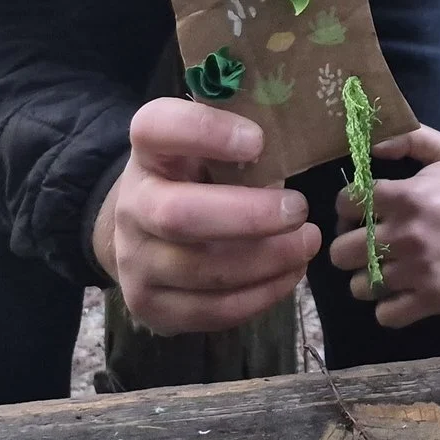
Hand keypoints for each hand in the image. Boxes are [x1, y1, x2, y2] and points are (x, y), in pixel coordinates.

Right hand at [93, 97, 321, 334]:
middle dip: (249, 217)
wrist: (149, 232)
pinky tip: (290, 273)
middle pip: (179, 216)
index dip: (205, 132)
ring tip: (307, 243)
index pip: (156, 128)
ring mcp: (135, 260)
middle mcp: (132, 205)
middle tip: (299, 209)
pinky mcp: (149, 305)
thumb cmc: (200, 179)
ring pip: (201, 270)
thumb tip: (301, 142)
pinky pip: (210, 310)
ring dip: (267, 260)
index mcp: (148, 151)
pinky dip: (260, 295)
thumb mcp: (213, 148)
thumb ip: (243, 141)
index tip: (257, 140)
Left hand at [331, 126, 439, 326]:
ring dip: (368, 280)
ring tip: (384, 272)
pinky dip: (389, 309)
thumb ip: (410, 139)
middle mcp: (400, 237)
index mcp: (403, 197)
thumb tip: (374, 146)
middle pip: (341, 252)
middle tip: (367, 244)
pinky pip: (386, 316)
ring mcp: (413, 273)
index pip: (346, 201)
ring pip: (359, 287)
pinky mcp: (428, 301)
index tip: (357, 209)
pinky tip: (400, 295)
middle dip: (350, 247)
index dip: (347, 206)